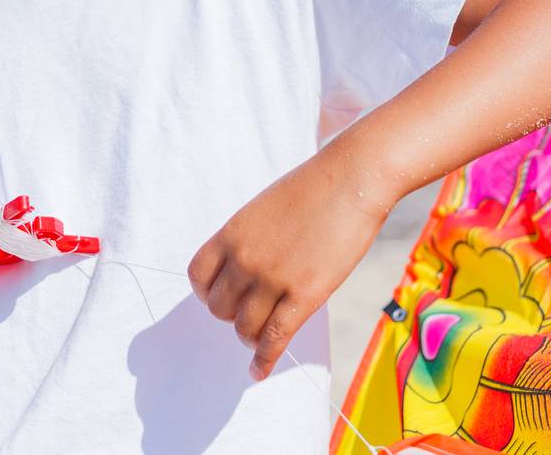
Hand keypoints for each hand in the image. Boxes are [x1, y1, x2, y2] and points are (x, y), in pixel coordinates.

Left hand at [188, 150, 392, 379]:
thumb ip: (250, 238)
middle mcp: (245, 257)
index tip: (221, 295)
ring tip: (259, 337)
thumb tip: (246, 268)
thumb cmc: (316, 187)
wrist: (353, 178)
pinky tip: (258, 371)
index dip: (208, 291)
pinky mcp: (304, 295)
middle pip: (220, 307)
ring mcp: (273, 278)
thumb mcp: (266, 206)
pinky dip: (263, 360)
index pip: (198, 276)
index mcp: (233, 232)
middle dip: (232, 314)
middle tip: (249, 312)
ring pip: (245, 328)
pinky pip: (274, 339)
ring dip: (250, 336)